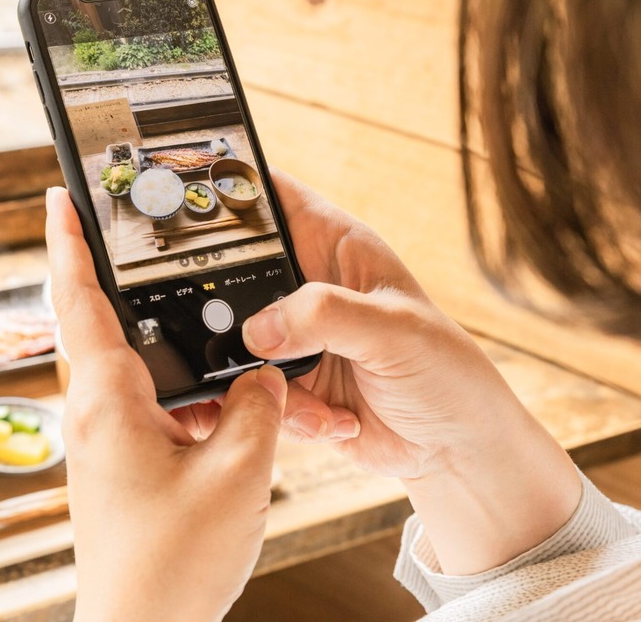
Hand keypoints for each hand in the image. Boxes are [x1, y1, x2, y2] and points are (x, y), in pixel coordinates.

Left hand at [46, 186, 285, 621]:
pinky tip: (205, 381)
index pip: (79, 301)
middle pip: (93, 323)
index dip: (69, 243)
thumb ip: (255, 409)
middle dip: (104, 272)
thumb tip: (260, 376)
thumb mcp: (238, 475)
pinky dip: (166, 378)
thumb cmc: (173, 561)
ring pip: (121, 364)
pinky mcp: (118, 467)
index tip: (60, 195)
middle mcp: (94, 415)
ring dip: (143, 329)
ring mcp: (103, 443)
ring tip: (173, 295)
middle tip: (124, 228)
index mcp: (107, 403)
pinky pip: (139, 402)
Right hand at [234, 171, 581, 574]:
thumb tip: (259, 329)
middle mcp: (305, 287)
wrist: (453, 452)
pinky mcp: (284, 383)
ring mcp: (291, 336)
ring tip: (312, 398)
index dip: (229, 188)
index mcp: (334, 247)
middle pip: (230, 273)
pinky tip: (331, 421)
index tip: (187, 206)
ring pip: (231, 341)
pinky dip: (283, 412)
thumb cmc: (446, 374)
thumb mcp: (394, 332)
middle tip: (244, 338)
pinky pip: (248, 391)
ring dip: (260, 376)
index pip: (270, 197)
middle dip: (222, 307)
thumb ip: (325, 317)